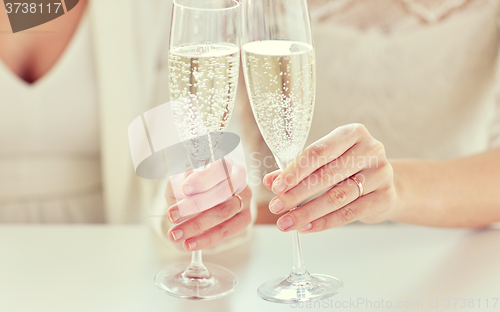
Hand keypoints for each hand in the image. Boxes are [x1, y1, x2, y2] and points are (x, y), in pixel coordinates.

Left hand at [165, 158, 251, 250]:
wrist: (200, 192)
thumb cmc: (189, 181)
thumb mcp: (181, 176)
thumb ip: (182, 180)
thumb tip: (185, 190)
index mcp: (224, 161)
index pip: (218, 168)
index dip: (202, 179)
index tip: (184, 189)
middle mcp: (239, 178)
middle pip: (221, 193)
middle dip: (194, 206)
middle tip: (171, 216)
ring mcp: (245, 198)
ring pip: (224, 213)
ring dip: (197, 226)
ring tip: (175, 235)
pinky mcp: (245, 217)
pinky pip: (228, 230)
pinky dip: (207, 238)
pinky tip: (190, 243)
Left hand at [263, 124, 396, 232]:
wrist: (384, 186)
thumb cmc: (349, 170)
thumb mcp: (325, 164)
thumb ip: (297, 170)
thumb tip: (270, 181)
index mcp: (352, 133)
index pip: (318, 152)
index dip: (295, 171)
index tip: (276, 187)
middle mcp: (370, 150)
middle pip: (326, 175)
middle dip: (296, 194)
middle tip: (276, 207)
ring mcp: (381, 173)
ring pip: (337, 197)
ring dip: (307, 212)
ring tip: (287, 222)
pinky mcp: (385, 196)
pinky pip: (350, 213)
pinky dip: (325, 222)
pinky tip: (306, 228)